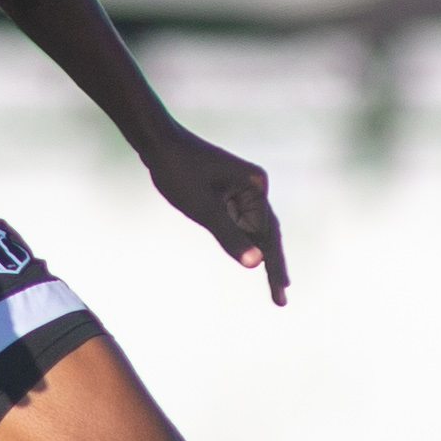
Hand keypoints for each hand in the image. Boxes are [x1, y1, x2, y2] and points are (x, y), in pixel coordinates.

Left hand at [145, 127, 287, 304]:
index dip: (275, 266)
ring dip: (261, 255)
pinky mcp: (229, 190)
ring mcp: (243, 188)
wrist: (158, 141)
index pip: (269, 234)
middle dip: (273, 265)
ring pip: (255, 228)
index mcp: (255, 188)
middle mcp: (255, 187)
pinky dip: (245, 240)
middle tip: (281, 299)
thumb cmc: (178, 171)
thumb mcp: (203, 210)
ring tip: (275, 286)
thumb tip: (256, 264)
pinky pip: (241, 221)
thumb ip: (230, 237)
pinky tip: (251, 257)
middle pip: (267, 232)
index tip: (282, 293)